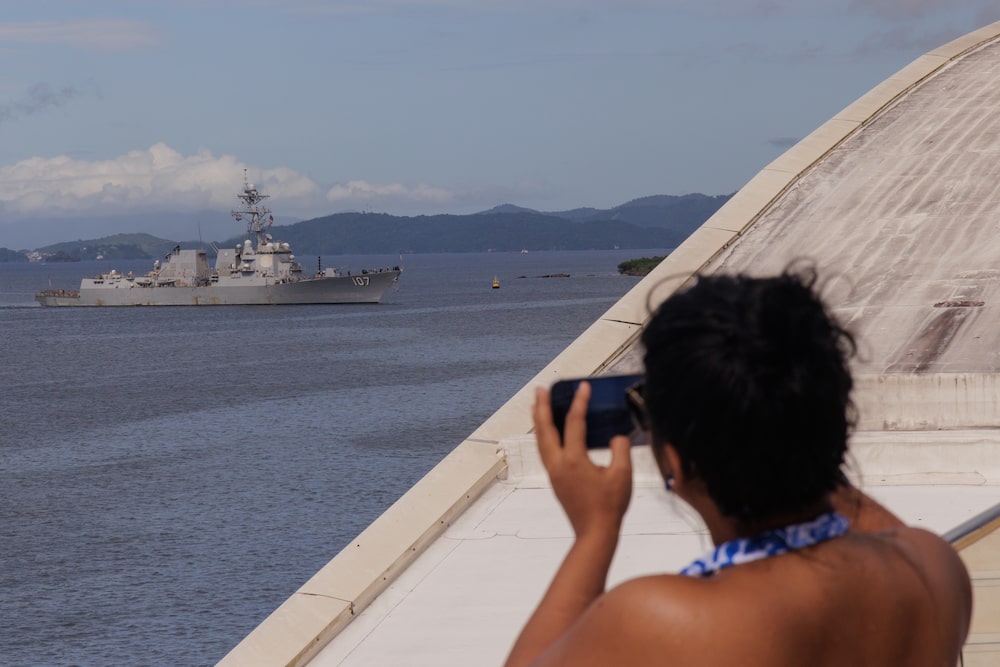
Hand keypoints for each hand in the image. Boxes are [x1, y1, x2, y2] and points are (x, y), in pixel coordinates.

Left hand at [533, 383, 632, 538]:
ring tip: (537, 405)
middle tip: (541, 389)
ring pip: (541, 441)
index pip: (575, 423)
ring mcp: (554, 473)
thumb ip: (620, 449)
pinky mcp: (555, 480)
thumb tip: (616, 438)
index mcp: (573, 460)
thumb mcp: (622, 474)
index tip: (583, 386)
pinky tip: (548, 433)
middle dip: (542, 406)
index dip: (580, 402)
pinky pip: (544, 451)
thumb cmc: (610, 506)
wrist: (595, 533)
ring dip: (539, 421)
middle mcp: (558, 464)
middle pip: (545, 429)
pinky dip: (544, 436)